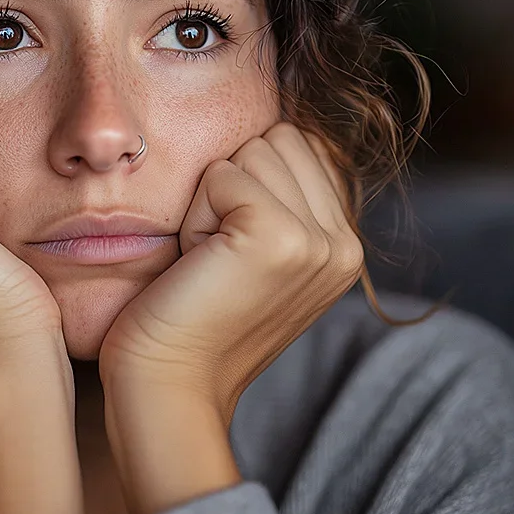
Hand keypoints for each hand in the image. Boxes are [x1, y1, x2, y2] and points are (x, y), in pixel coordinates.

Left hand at [98, 120, 364, 422]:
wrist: (166, 382)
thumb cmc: (189, 314)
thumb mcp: (252, 252)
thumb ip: (281, 197)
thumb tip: (273, 131)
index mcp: (346, 246)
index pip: (300, 145)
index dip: (247, 182)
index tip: (232, 250)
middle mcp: (347, 244)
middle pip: (278, 138)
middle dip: (230, 183)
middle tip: (216, 255)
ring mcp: (320, 241)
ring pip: (251, 149)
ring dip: (211, 199)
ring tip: (209, 260)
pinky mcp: (280, 237)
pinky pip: (221, 174)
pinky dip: (195, 213)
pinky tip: (198, 262)